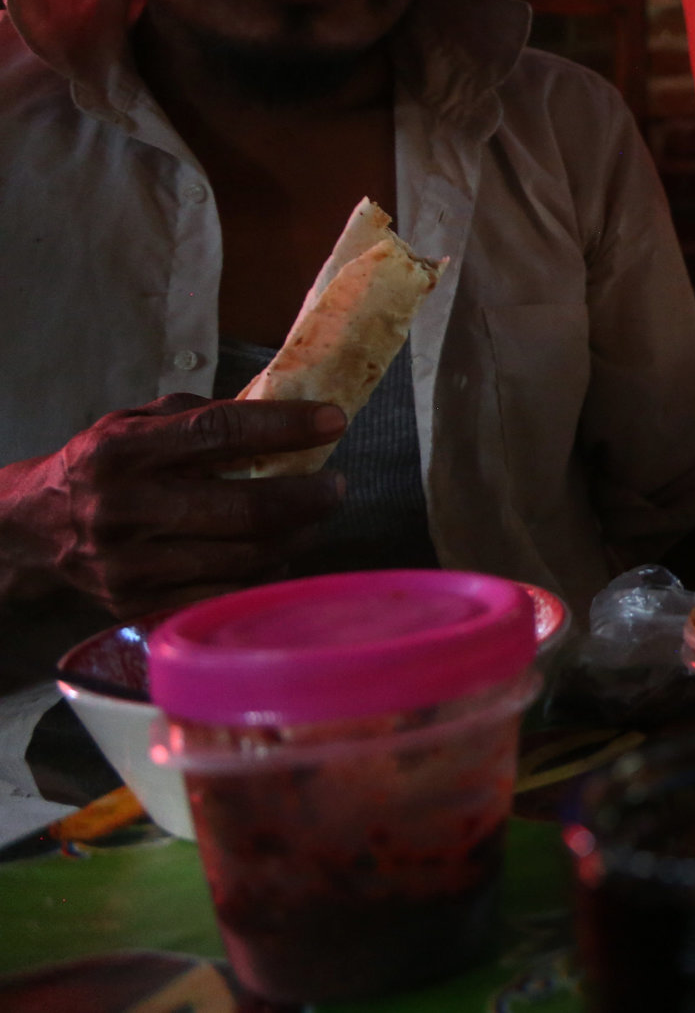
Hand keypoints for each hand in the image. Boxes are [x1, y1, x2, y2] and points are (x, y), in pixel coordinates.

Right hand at [0, 395, 347, 616]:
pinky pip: (223, 592)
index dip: (284, 426)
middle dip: (306, 496)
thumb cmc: (105, 466)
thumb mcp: (137, 422)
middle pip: (241, 508)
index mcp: (124, 451)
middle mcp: (124, 508)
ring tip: (315, 517)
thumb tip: (284, 412)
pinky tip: (280, 552)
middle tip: (336, 485)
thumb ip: (202, 417)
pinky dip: (264, 572)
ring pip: (241, 557)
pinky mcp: (136, 603)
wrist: (36, 528)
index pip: (218, 433)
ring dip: (295, 537)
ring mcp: (129, 563)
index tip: (333, 421)